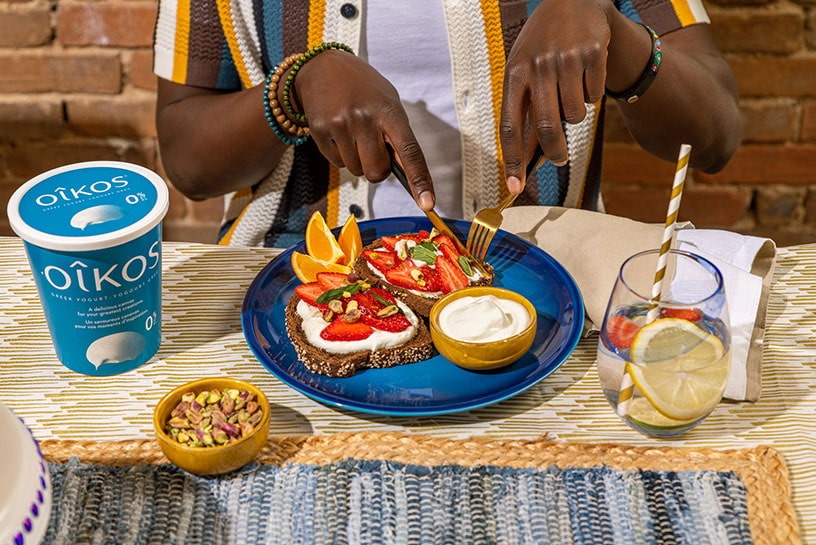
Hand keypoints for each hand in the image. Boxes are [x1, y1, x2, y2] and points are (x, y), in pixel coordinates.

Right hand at [293, 50, 434, 209]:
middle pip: (377, 172)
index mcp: (388, 111)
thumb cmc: (362, 88)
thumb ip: (397, 134)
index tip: (428, 203)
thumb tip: (405, 173)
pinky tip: (338, 132)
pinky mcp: (320, 132)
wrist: (321, 67)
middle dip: (377, 169)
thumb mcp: (387, 101)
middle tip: (373, 148)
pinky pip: (337, 163)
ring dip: (357, 159)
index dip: (420, 179)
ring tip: (353, 132)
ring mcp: (340, 126)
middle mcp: (364, 119)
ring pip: (356, 170)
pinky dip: (340, 154)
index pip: (409, 151)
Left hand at [499, 0, 617, 192]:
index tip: (514, 187)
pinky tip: (585, 75)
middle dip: (554, 152)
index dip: (512, 161)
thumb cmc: (542, 48)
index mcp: (514, 74)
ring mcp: (565, 59)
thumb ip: (524, 113)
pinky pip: (594, 97)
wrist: (573, 3)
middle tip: (559, 159)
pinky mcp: (592, 54)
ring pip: (574, 115)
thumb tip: (526, 162)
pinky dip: (592, 95)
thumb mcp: (524, 72)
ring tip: (570, 91)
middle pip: (546, 128)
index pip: (509, 126)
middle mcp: (537, 66)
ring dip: (575, 114)